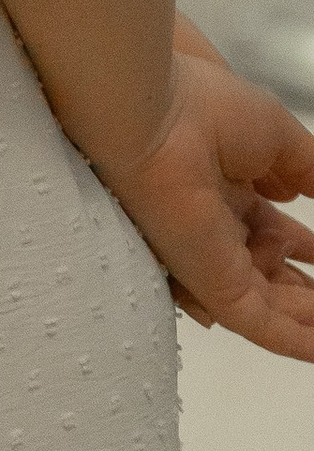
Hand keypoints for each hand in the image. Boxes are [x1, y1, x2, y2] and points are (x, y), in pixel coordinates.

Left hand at [111, 46, 313, 362]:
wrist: (152, 120)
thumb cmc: (204, 110)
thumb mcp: (275, 134)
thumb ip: (306, 169)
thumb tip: (310, 191)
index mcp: (226, 187)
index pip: (270, 229)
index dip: (302, 246)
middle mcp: (217, 227)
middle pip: (270, 271)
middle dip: (305, 290)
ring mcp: (216, 259)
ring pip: (272, 305)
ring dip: (308, 319)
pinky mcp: (214, 287)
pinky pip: (261, 325)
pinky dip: (296, 341)